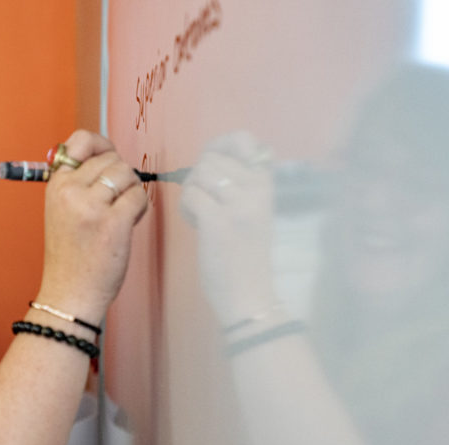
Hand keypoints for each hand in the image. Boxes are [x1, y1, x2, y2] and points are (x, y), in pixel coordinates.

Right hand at [36, 130, 147, 321]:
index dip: (100, 145)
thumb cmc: (70, 255)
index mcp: (55, 186)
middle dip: (120, 178)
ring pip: (127, 174)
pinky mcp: (112, 222)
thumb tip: (107, 155)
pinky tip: (127, 224)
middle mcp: (70, 191)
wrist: (69, 294)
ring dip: (131, 192)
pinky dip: (139, 208)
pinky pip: (138, 196)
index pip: (80, 141)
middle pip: (111, 159)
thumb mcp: (61, 211)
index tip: (107, 159)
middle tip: (113, 203)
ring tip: (121, 214)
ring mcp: (91, 207)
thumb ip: (78, 183)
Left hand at [179, 131, 277, 326]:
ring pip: (198, 175)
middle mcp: (257, 188)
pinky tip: (198, 224)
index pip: (244, 140)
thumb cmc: (245, 254)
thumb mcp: (253, 210)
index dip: (222, 144)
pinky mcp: (219, 221)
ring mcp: (239, 204)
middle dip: (198, 179)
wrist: (249, 295)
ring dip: (192, 194)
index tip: (213, 161)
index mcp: (267, 183)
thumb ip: (238, 184)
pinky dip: (187, 209)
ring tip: (203, 216)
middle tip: (206, 204)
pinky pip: (191, 196)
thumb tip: (210, 158)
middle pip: (210, 160)